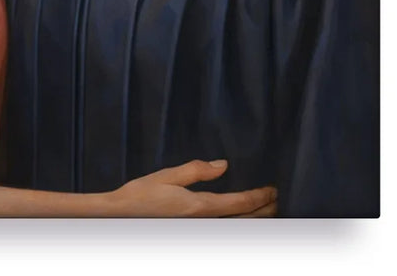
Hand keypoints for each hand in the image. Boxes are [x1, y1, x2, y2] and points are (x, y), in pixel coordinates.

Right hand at [107, 160, 277, 217]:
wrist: (120, 217)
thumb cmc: (141, 195)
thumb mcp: (168, 176)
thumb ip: (197, 170)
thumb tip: (224, 165)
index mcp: (200, 207)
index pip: (240, 204)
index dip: (259, 197)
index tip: (273, 190)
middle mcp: (203, 224)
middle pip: (243, 221)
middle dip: (263, 211)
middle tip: (276, 200)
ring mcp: (198, 231)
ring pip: (235, 228)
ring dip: (252, 220)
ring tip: (264, 210)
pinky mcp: (191, 231)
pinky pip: (222, 228)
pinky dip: (237, 223)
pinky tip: (237, 218)